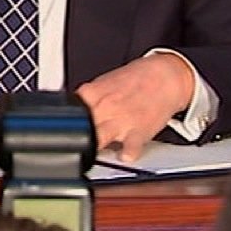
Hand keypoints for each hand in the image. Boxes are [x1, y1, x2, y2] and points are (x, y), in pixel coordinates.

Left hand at [76, 53, 194, 162]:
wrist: (167, 75)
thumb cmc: (137, 79)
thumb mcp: (106, 81)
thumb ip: (89, 98)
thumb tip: (73, 111)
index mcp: (93, 94)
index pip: (68, 112)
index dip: (63, 124)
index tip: (65, 131)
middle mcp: (105, 108)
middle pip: (80, 128)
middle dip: (76, 137)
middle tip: (78, 143)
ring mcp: (121, 121)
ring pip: (98, 139)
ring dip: (95, 146)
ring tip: (96, 150)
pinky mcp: (138, 133)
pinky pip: (129, 150)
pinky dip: (126, 155)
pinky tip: (124, 155)